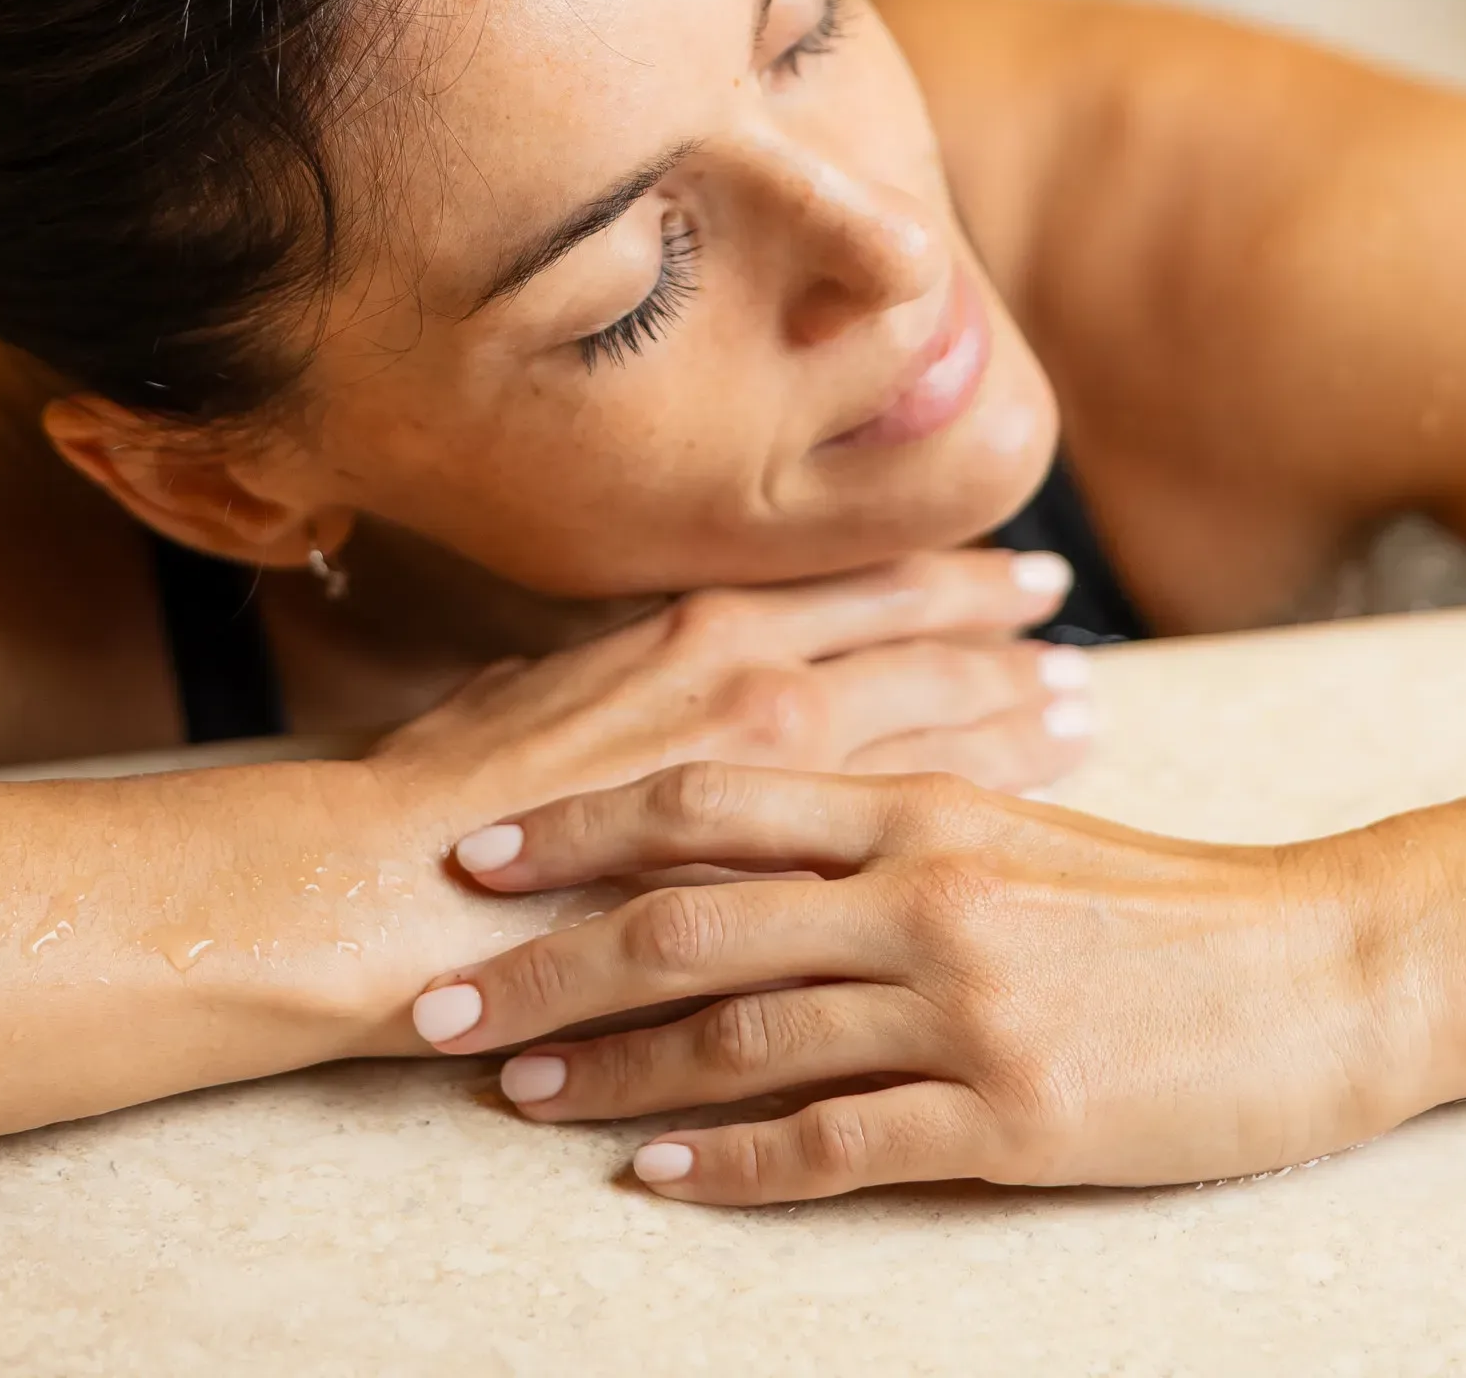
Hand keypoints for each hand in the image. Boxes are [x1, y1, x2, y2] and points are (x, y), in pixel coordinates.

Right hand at [319, 555, 1090, 1054]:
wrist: (379, 886)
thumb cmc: (439, 794)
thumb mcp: (539, 694)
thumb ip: (620, 683)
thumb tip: (648, 677)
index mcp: (696, 628)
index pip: (861, 591)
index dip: (946, 583)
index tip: (1018, 580)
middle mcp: (752, 681)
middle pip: (921, 654)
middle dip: (1007, 648)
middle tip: (1076, 647)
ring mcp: (771, 781)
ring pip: (935, 738)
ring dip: (1018, 725)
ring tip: (1086, 716)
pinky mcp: (770, 876)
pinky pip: (904, 838)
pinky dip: (980, 817)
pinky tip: (1030, 818)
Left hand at [410, 760, 1420, 1199]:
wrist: (1326, 970)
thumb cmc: (1166, 900)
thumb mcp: (1020, 821)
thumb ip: (894, 812)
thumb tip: (767, 817)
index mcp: (917, 802)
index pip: (704, 796)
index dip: (578, 825)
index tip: (471, 856)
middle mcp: (919, 887)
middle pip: (686, 919)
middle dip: (545, 962)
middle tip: (433, 1002)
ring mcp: (961, 1002)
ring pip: (739, 1033)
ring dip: (609, 1068)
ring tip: (513, 1096)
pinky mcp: (1009, 1113)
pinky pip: (839, 1140)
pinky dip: (733, 1160)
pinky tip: (657, 1174)